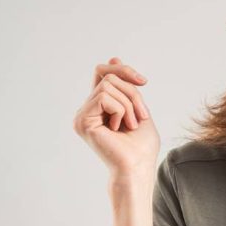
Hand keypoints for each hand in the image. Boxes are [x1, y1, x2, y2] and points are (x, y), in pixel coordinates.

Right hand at [72, 57, 159, 180]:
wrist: (137, 168)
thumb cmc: (141, 147)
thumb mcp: (139, 110)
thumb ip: (128, 88)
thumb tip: (113, 57)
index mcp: (100, 107)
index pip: (103, 73)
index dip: (122, 69)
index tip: (143, 82)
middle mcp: (87, 109)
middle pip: (108, 76)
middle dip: (132, 92)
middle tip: (142, 116)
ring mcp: (82, 115)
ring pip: (108, 85)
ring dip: (129, 104)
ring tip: (131, 125)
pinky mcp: (82, 120)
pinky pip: (104, 97)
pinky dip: (121, 110)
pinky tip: (119, 128)